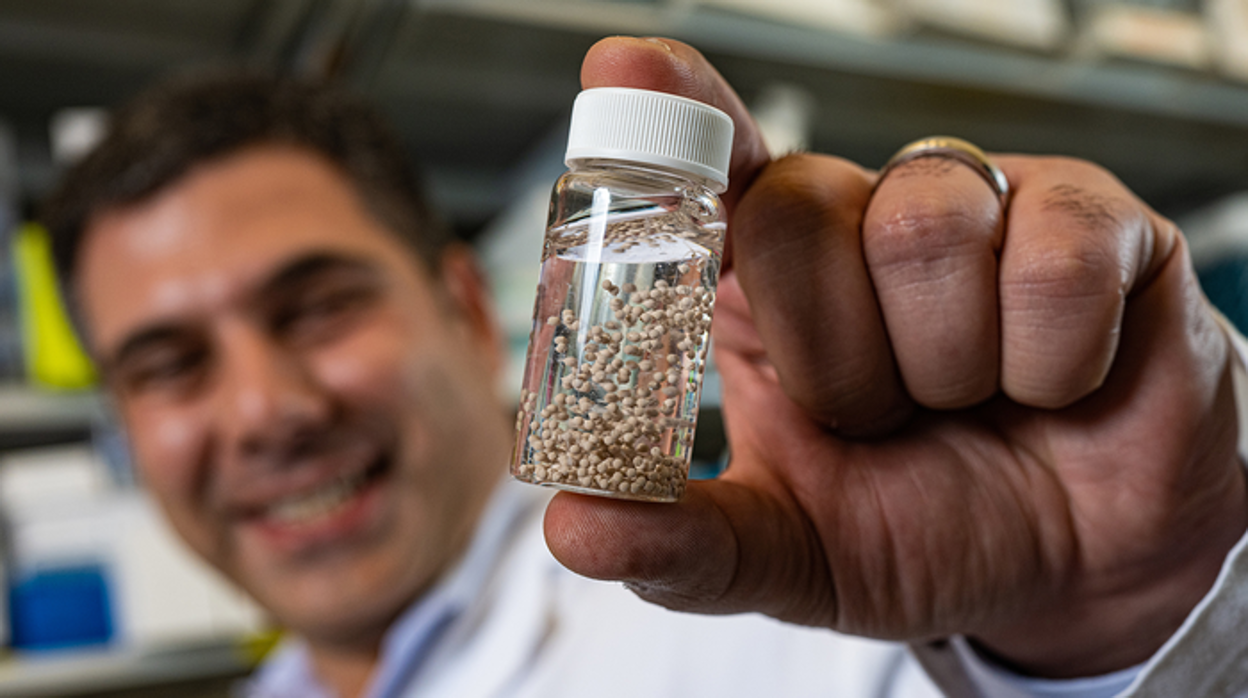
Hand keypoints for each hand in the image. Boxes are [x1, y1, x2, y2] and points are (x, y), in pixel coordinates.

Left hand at [544, 37, 1247, 677]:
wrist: (1076, 565)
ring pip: (922, 230)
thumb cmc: (922, 530)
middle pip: (792, 210)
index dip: (668, 118)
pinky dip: (1049, 368)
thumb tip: (575, 527)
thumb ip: (686, 547)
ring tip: (969, 405)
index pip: (706, 168)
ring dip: (944, 368)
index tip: (623, 69)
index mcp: (766, 285)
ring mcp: (974, 207)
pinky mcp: (1089, 220)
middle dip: (834, 363)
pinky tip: (1052, 388)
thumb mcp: (791, 553)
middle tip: (882, 421)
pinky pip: (1050, 265)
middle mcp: (857, 222)